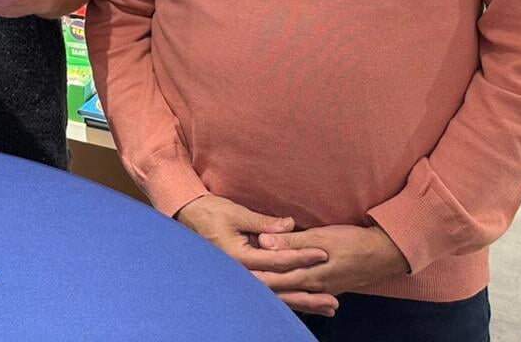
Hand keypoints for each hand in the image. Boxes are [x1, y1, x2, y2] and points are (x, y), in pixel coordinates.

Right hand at [174, 195, 337, 317]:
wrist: (187, 217)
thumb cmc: (211, 212)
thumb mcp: (237, 213)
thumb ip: (264, 223)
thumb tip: (290, 225)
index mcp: (239, 257)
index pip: (277, 260)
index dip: (301, 256)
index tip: (322, 254)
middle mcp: (241, 273)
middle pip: (280, 286)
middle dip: (307, 291)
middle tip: (332, 297)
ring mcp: (241, 279)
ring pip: (276, 295)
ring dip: (302, 302)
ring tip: (326, 308)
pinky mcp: (244, 278)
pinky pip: (269, 292)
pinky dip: (289, 298)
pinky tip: (306, 305)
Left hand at [252, 224, 410, 304]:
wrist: (385, 254)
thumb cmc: (353, 241)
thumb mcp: (320, 236)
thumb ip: (291, 241)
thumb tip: (264, 242)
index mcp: (309, 276)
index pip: (274, 279)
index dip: (255, 276)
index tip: (236, 273)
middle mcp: (314, 287)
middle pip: (282, 291)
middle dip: (262, 286)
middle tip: (241, 284)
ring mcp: (324, 290)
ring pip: (294, 295)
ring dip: (278, 293)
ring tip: (258, 291)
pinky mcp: (331, 287)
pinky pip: (307, 295)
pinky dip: (296, 297)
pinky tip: (290, 299)